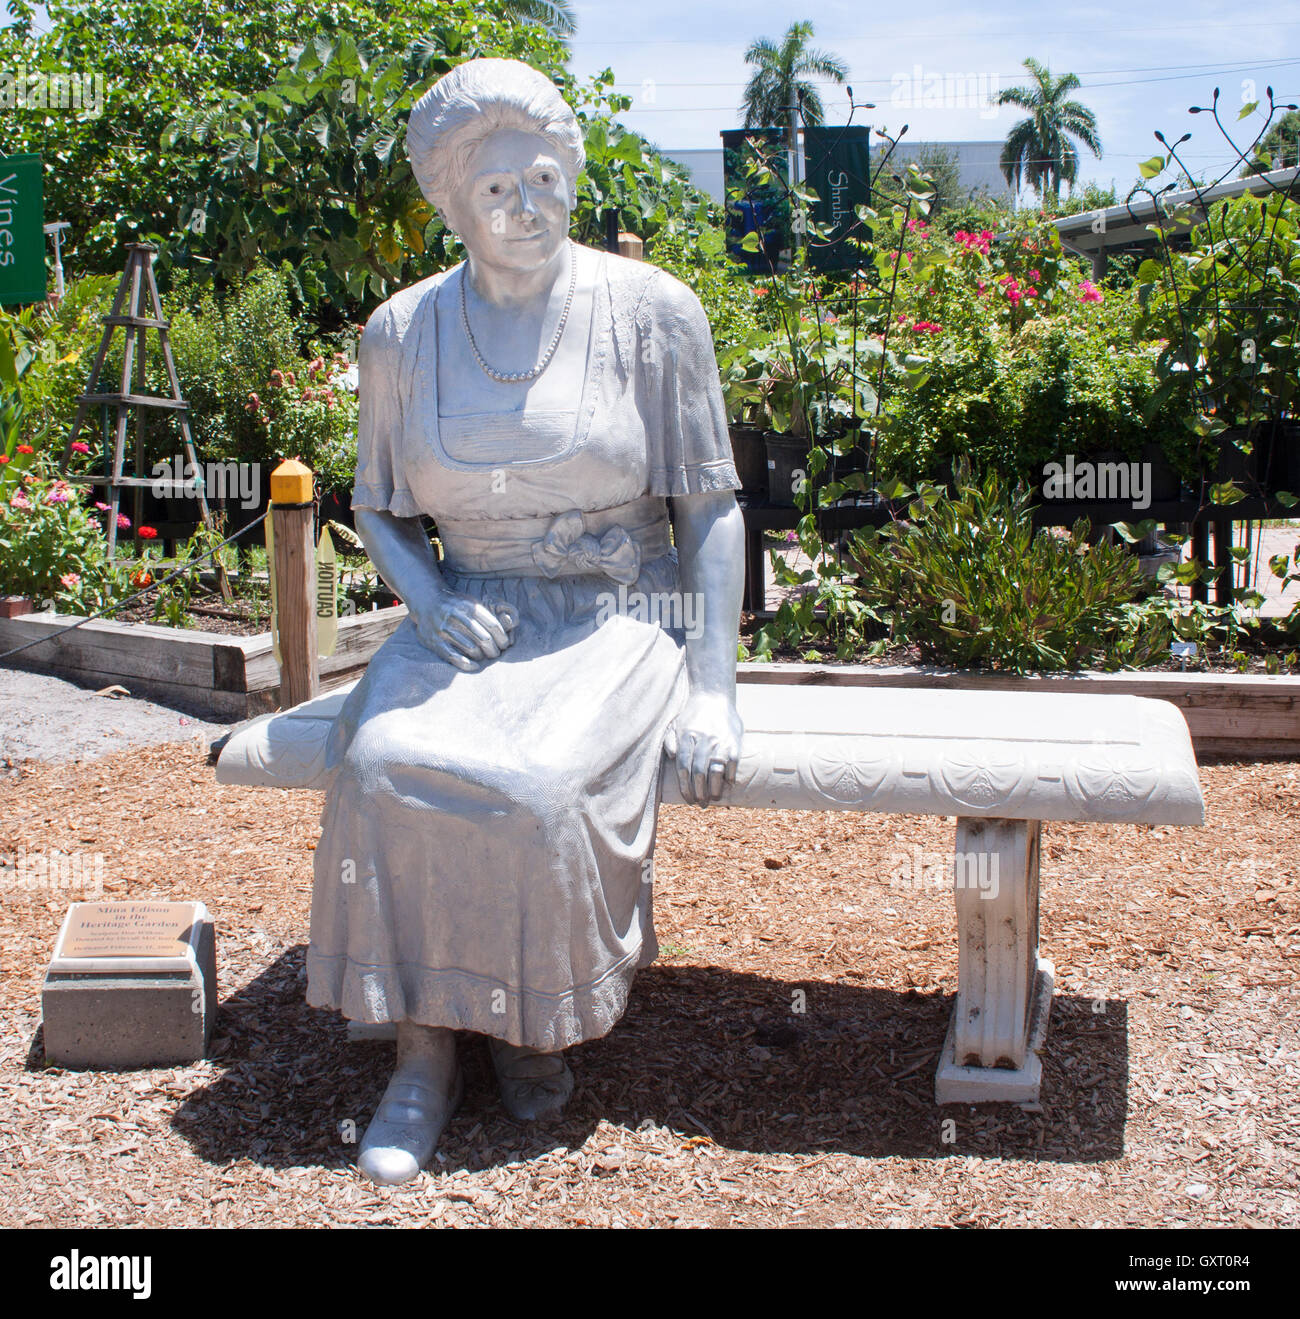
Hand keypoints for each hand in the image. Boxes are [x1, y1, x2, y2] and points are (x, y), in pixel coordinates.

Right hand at [411, 592, 516, 670]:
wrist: (426, 601)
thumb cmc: (456, 605)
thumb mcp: (472, 603)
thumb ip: (488, 614)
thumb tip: (510, 627)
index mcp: (469, 606)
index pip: (493, 625)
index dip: (502, 638)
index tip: (505, 645)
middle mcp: (457, 616)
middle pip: (484, 639)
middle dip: (494, 650)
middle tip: (495, 654)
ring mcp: (444, 629)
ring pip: (471, 649)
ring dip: (481, 656)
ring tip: (484, 657)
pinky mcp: (434, 640)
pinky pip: (453, 656)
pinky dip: (466, 664)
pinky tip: (474, 666)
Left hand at [664, 690, 742, 806]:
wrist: (714, 696)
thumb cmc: (692, 715)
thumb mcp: (675, 724)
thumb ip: (670, 741)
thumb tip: (671, 756)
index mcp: (686, 737)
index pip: (683, 768)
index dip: (685, 787)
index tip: (688, 799)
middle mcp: (703, 740)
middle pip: (699, 772)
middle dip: (699, 792)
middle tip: (700, 803)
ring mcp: (719, 740)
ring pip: (716, 770)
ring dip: (715, 788)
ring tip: (713, 798)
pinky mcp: (734, 740)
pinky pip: (732, 762)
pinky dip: (730, 775)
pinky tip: (728, 783)